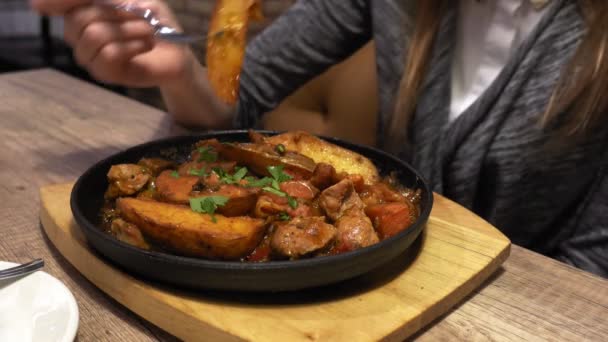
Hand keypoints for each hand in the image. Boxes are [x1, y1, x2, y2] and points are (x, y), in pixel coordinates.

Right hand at [31, 0, 196, 86]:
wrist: (177, 51)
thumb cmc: (154, 22)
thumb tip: (44, 2)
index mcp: (82, 11)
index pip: (62, 3)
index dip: (56, 1)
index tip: (42, 5)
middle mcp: (78, 34)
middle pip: (79, 18)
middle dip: (116, 12)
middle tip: (140, 16)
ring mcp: (89, 56)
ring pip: (95, 36)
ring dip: (129, 30)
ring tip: (147, 32)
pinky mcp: (104, 73)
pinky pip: (109, 54)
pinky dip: (133, 46)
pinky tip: (145, 45)